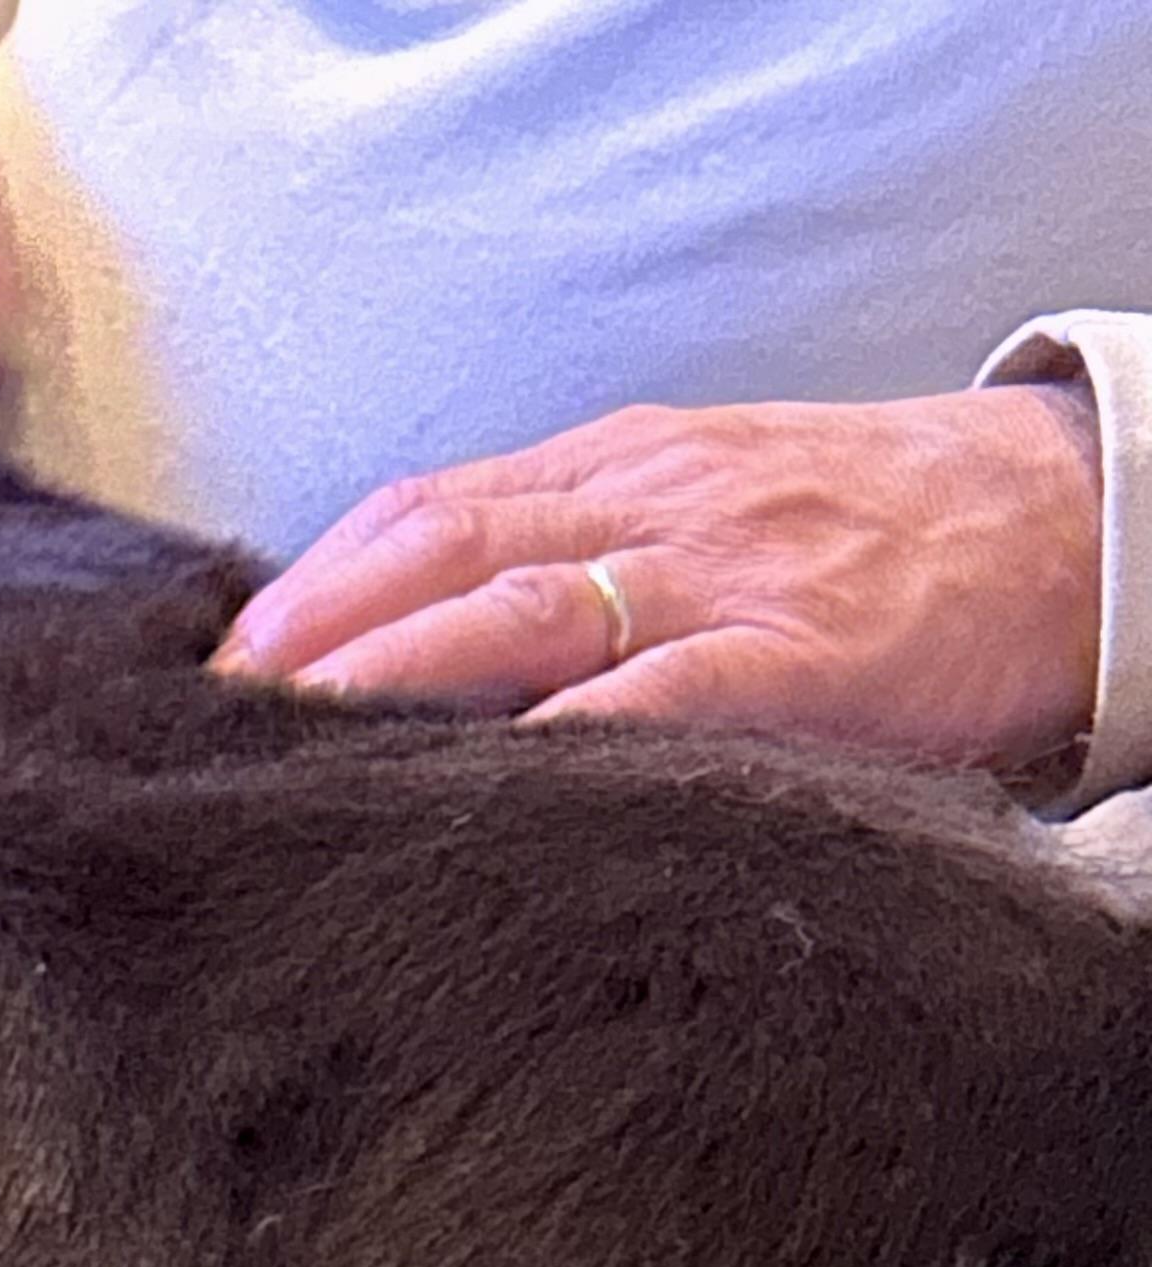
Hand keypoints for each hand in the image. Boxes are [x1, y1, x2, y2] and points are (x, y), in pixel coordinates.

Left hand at [215, 386, 1104, 774]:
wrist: (1069, 525)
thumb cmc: (857, 536)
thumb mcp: (697, 508)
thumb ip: (568, 558)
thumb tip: (404, 644)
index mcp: (617, 472)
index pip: (426, 509)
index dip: (309, 585)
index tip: (215, 664)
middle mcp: (652, 508)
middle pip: (443, 551)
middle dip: (315, 637)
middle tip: (215, 720)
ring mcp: (726, 578)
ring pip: (525, 608)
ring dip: (393, 675)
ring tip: (295, 745)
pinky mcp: (806, 660)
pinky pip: (669, 692)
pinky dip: (570, 735)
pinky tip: (488, 780)